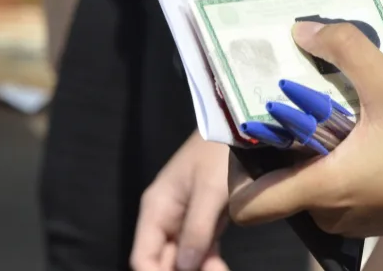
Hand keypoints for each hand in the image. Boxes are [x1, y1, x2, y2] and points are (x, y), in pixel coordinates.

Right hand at [132, 135, 230, 270]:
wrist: (240, 127)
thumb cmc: (220, 153)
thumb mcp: (210, 190)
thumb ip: (196, 229)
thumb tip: (185, 267)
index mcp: (156, 208)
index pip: (142, 257)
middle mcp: (165, 217)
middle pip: (162, 260)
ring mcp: (185, 218)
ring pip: (182, 258)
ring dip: (198, 269)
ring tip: (221, 270)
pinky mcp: (205, 218)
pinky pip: (200, 248)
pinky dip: (208, 261)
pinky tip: (220, 266)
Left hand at [228, 22, 382, 237]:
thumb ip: (344, 48)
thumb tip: (301, 29)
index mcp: (323, 190)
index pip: (247, 205)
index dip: (236, 168)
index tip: (254, 127)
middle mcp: (329, 214)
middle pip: (277, 185)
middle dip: (281, 143)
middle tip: (294, 99)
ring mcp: (353, 220)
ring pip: (309, 184)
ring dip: (312, 148)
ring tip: (332, 105)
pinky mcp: (373, 217)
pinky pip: (335, 188)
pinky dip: (336, 159)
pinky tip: (363, 126)